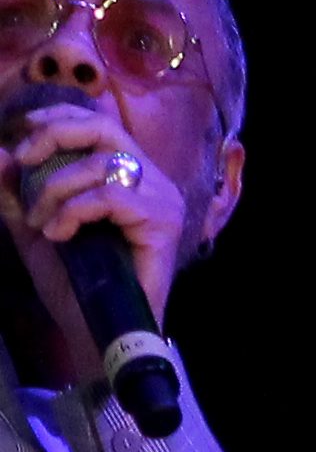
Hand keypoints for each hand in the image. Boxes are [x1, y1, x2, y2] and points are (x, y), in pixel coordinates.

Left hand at [0, 113, 184, 330]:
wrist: (95, 333)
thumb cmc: (74, 284)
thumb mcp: (36, 230)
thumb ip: (17, 193)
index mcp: (126, 175)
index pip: (98, 123)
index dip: (59, 118)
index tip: (24, 135)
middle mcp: (150, 178)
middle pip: (104, 127)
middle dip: (57, 135)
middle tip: (25, 158)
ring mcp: (160, 198)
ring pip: (103, 163)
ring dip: (57, 188)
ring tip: (40, 222)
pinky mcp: (162, 220)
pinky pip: (110, 196)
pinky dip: (74, 210)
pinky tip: (58, 234)